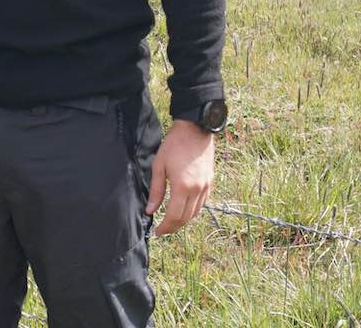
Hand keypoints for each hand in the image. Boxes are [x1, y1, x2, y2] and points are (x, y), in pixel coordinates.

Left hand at [146, 119, 214, 234]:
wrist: (195, 129)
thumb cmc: (174, 145)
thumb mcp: (159, 166)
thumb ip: (156, 191)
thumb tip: (150, 211)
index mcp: (182, 186)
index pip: (174, 216)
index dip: (165, 227)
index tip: (157, 232)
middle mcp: (197, 189)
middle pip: (185, 218)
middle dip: (173, 227)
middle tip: (163, 230)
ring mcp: (205, 186)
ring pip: (195, 212)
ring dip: (183, 220)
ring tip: (172, 222)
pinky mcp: (210, 181)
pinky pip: (202, 203)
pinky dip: (193, 210)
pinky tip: (184, 210)